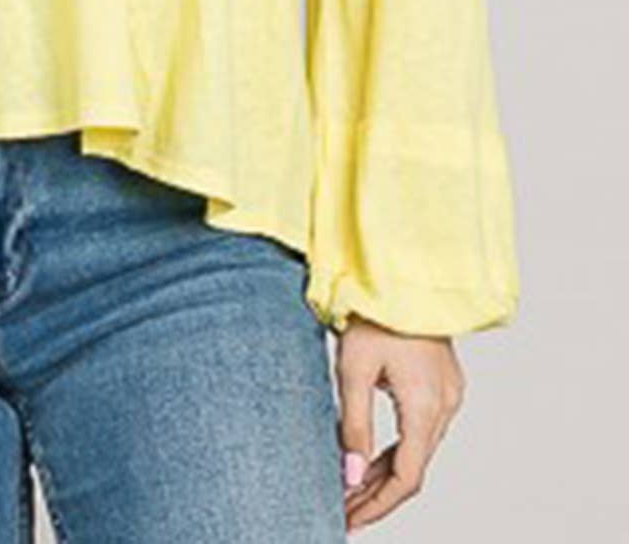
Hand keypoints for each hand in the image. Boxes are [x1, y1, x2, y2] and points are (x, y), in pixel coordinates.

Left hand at [335, 316, 465, 531]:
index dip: (377, 506)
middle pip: (413, 469)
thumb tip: (351, 478)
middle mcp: (445, 406)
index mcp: (426, 407)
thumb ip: (354, 427)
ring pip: (418, 451)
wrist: (405, 273)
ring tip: (350, 492)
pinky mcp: (443, 384)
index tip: (348, 521)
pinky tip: (372, 460)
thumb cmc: (376, 313)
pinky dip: (398, 450)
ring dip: (386, 474)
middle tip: (343, 512)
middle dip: (377, 495)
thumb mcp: (353, 369)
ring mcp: (448, 395)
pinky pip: (422, 430)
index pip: (406, 479)